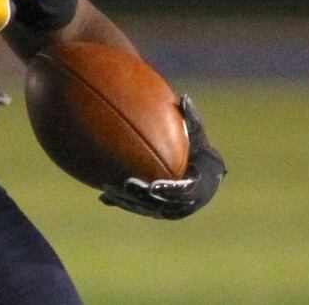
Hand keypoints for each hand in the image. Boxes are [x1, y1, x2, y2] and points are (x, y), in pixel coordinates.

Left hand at [100, 95, 225, 218]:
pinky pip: (138, 207)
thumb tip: (185, 98)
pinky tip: (104, 197)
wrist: (203, 174)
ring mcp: (169, 210)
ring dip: (128, 201)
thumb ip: (192, 120)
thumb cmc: (200, 151)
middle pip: (161, 204)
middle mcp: (184, 204)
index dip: (168, 190)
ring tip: (108, 189)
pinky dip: (123, 203)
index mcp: (198, 188)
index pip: (184, 193)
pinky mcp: (156, 210)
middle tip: (126, 184)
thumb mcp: (199, 137)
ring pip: (146, 208)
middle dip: (143, 197)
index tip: (154, 185)